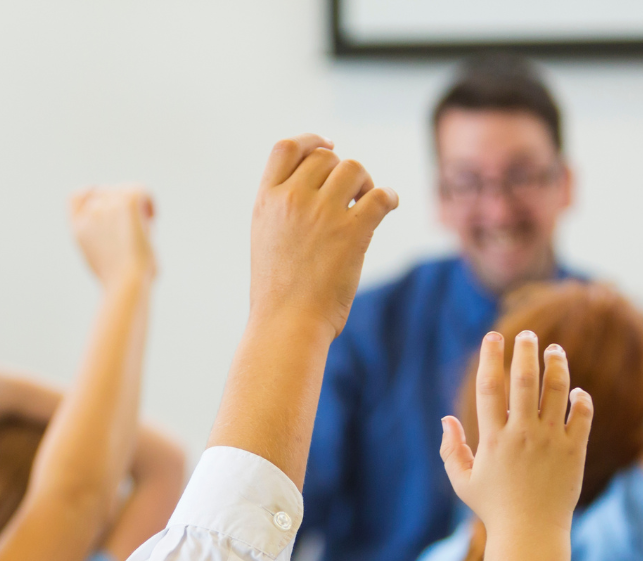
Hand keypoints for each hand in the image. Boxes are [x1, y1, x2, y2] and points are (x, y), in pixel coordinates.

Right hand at [69, 186, 155, 288]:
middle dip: (120, 206)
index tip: (107, 202)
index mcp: (78, 228)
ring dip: (136, 206)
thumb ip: (104, 238)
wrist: (126, 284)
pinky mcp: (127, 202)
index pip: (76, 197)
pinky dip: (149, 201)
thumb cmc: (120, 283)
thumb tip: (128, 227)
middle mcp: (90, 214)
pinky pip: (141, 190)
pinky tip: (152, 217)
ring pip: (125, 191)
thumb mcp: (102, 260)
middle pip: (106, 192)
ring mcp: (107, 206)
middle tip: (133, 229)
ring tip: (142, 228)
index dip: (90, 194)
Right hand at [249, 134, 397, 336]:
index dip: (312, 140)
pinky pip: (380, 195)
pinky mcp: (352, 231)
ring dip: (365, 182)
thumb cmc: (277, 294)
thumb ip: (283, 211)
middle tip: (350, 195)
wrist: (286, 325)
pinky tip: (389, 206)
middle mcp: (292, 200)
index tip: (328, 145)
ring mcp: (322, 214)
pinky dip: (389, 198)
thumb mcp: (265, 241)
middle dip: (341, 171)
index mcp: (266, 202)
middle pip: (326, 157)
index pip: (287, 148)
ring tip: (363, 205)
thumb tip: (315, 185)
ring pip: (354, 168)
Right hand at [441, 331, 592, 539]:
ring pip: (557, 391)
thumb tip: (446, 420)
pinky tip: (575, 390)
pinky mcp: (574, 450)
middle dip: (526, 352)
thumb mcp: (462, 481)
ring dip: (557, 365)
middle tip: (527, 334)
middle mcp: (522, 434)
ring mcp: (551, 441)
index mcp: (492, 439)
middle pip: (525, 381)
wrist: (530, 532)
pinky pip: (582, 415)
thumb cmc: (493, 508)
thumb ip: (451, 449)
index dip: (490, 359)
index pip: (490, 387)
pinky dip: (580, 398)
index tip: (492, 338)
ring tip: (555, 350)